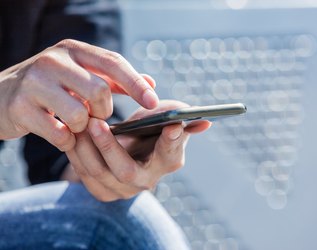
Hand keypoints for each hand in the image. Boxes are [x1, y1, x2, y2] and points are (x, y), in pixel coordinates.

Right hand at [0, 39, 157, 150]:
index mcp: (73, 50)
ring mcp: (34, 83)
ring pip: (80, 114)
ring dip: (84, 128)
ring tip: (75, 124)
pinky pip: (59, 133)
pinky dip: (67, 140)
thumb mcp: (81, 75)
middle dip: (105, 111)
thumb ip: (115, 79)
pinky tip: (61, 134)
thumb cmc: (52, 87)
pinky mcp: (20, 108)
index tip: (153, 103)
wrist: (1, 95)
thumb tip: (151, 84)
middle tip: (97, 117)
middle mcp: (53, 61)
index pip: (113, 63)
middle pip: (100, 90)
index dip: (136, 84)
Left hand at [66, 100, 210, 200]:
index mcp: (168, 161)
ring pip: (99, 172)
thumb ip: (176, 116)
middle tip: (96, 122)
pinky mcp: (102, 192)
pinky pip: (83, 174)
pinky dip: (75, 153)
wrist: (125, 151)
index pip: (171, 153)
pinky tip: (71, 135)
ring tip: (77, 122)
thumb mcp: (161, 120)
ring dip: (85, 146)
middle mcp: (147, 179)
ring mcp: (123, 189)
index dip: (173, 140)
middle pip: (126, 171)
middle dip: (109, 147)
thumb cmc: (147, 130)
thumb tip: (205, 122)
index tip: (174, 124)